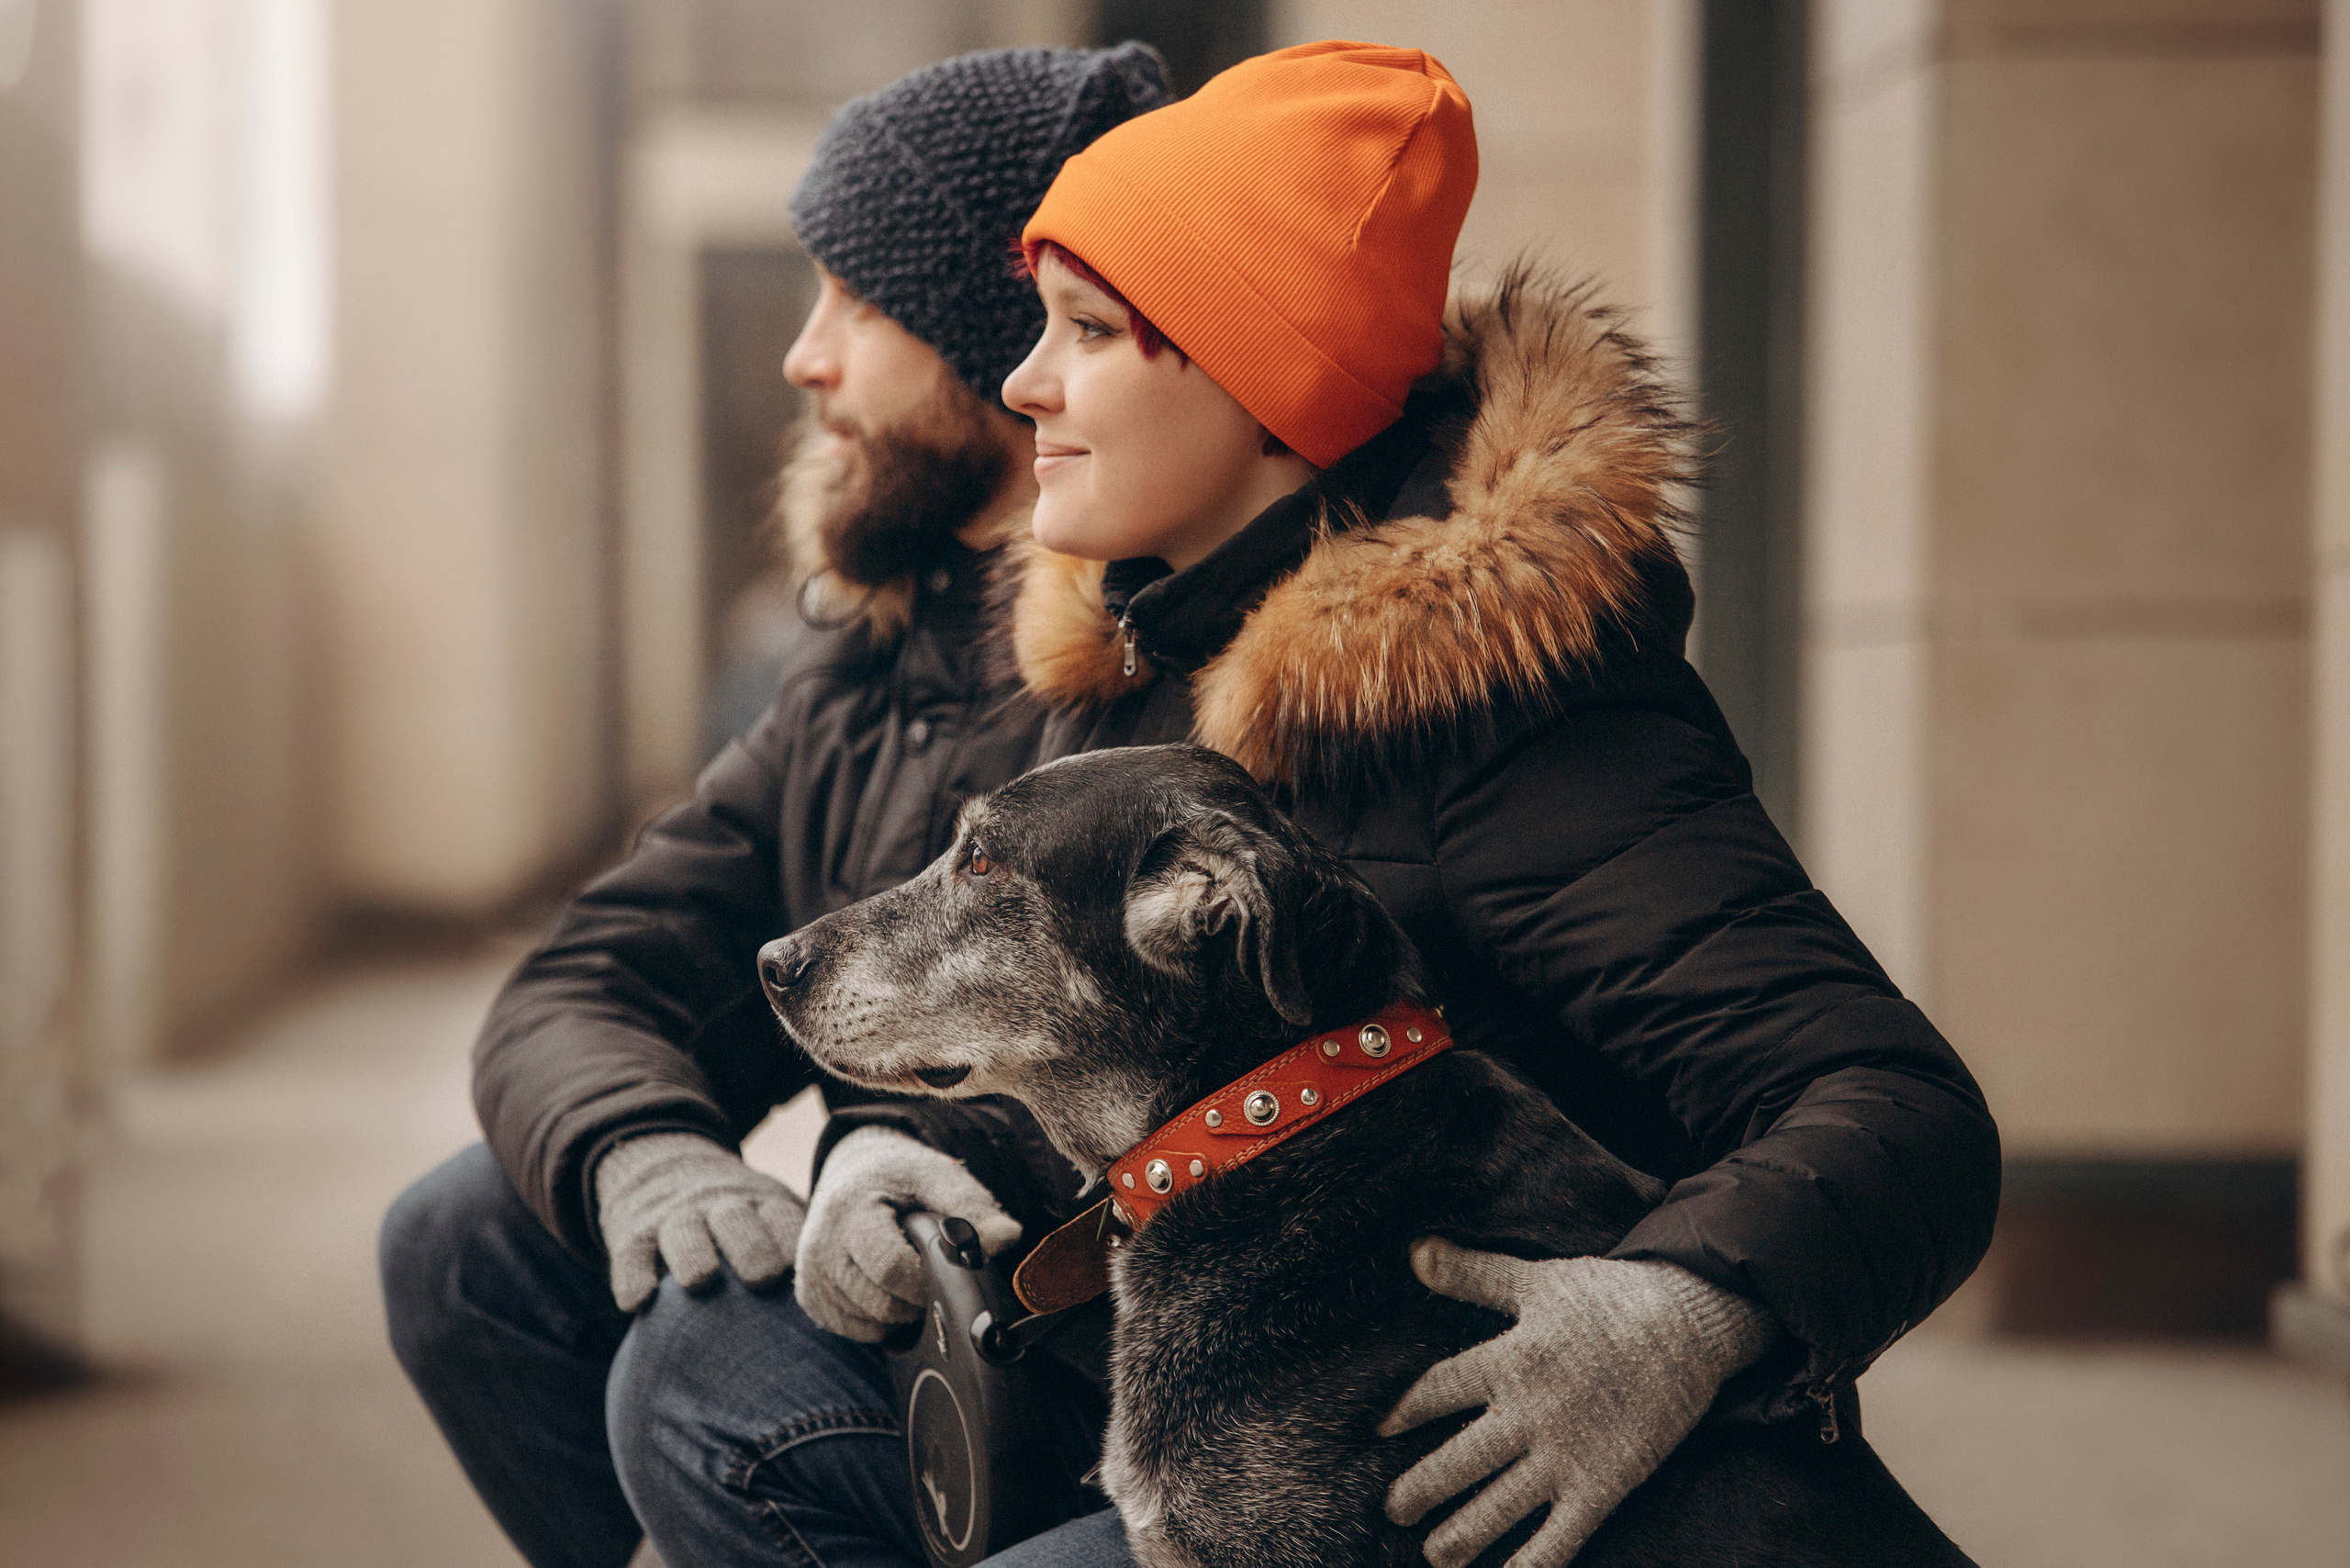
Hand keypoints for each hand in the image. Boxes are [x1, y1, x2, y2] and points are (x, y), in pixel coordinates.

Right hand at [593, 1132, 807, 1312]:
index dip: (793, 1240)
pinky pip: (631, 1255)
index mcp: (762, 1202)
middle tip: (763, 1276)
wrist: (661, 1163)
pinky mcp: (633, 1235)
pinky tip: (638, 1300)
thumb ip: (804, 1248)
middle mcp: (719, 1207)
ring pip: (683, 1234)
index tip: (805, 1270)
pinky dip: (633, 1276)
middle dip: (750, 1246)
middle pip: (736, 1221)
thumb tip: (869, 1320)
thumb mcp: (771, 1208)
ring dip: (693, 1256)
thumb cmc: (737, 1212)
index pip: (782, 1215)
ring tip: (701, 1282)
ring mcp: (675, 1219)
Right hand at [794, 1126, 1022, 1341]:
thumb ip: (971, 1207)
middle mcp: (821, 1245)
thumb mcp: (936, 1175)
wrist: (853, 1170)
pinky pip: (852, 1330)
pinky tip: (889, 1291)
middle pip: (879, 1303)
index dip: (926, 1279)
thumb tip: (1009, 1236)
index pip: (890, 1268)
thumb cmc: (899, 1175)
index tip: (944, 1268)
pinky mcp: (809, 1295)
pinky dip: (878, 1321)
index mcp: (851, 1211)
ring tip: (910, 1279)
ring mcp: (811, 1273)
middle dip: (916, 1299)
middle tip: (931, 1277)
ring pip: (867, 1322)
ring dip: (899, 1312)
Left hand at [1381, 1239, 1775, 1567]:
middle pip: (1456, 1461)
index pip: (1436, 1390)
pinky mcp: (1604, 1484)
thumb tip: (1414, 1251)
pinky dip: (1530, 1564)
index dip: (1403, 1411)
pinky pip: (1560, 1537)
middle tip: (1393, 1510)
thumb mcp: (1534, 1278)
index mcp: (1509, 1359)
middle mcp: (1529, 1412)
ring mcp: (1566, 1454)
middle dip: (1418, 1490)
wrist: (1692, 1322)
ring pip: (1498, 1507)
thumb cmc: (1608, 1298)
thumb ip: (1472, 1274)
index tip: (1380, 1430)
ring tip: (1435, 1554)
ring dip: (1460, 1536)